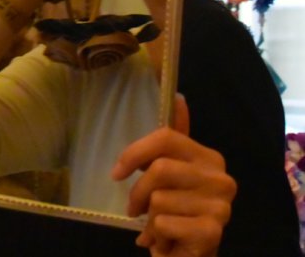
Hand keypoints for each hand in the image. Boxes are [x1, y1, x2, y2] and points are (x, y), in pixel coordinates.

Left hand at [112, 95, 235, 256]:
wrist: (188, 255)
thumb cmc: (175, 212)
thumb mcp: (170, 173)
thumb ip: (171, 141)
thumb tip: (178, 97)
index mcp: (209, 158)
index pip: (166, 137)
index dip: (134, 152)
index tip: (117, 173)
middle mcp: (221, 178)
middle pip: (159, 169)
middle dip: (138, 193)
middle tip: (136, 208)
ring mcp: (221, 206)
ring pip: (158, 199)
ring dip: (149, 218)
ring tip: (160, 225)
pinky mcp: (213, 231)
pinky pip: (162, 222)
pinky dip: (156, 235)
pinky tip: (168, 239)